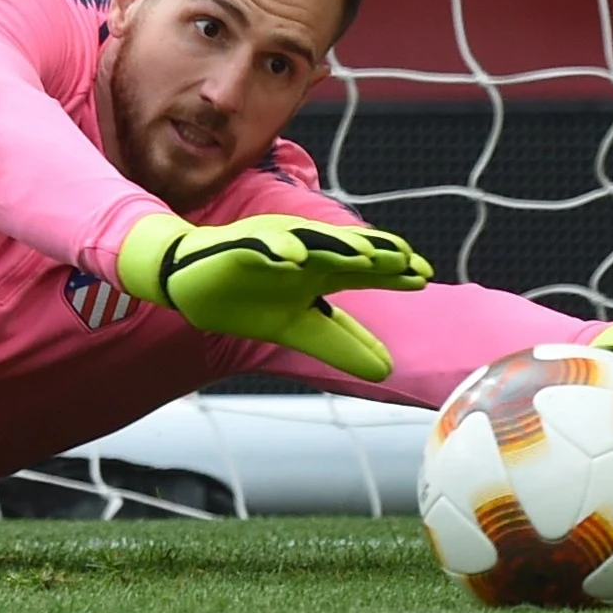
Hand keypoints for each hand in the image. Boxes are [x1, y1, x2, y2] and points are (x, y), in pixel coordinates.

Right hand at [115, 212, 432, 381]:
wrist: (191, 284)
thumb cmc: (248, 299)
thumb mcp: (299, 328)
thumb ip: (340, 343)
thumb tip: (387, 370)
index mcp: (319, 270)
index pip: (363, 268)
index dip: (392, 271)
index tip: (422, 277)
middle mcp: (303, 252)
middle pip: (346, 250)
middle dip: (376, 254)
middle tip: (407, 261)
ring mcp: (273, 247)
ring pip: (311, 242)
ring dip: (337, 246)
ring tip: (365, 255)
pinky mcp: (240, 249)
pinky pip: (261, 246)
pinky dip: (277, 249)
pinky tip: (295, 257)